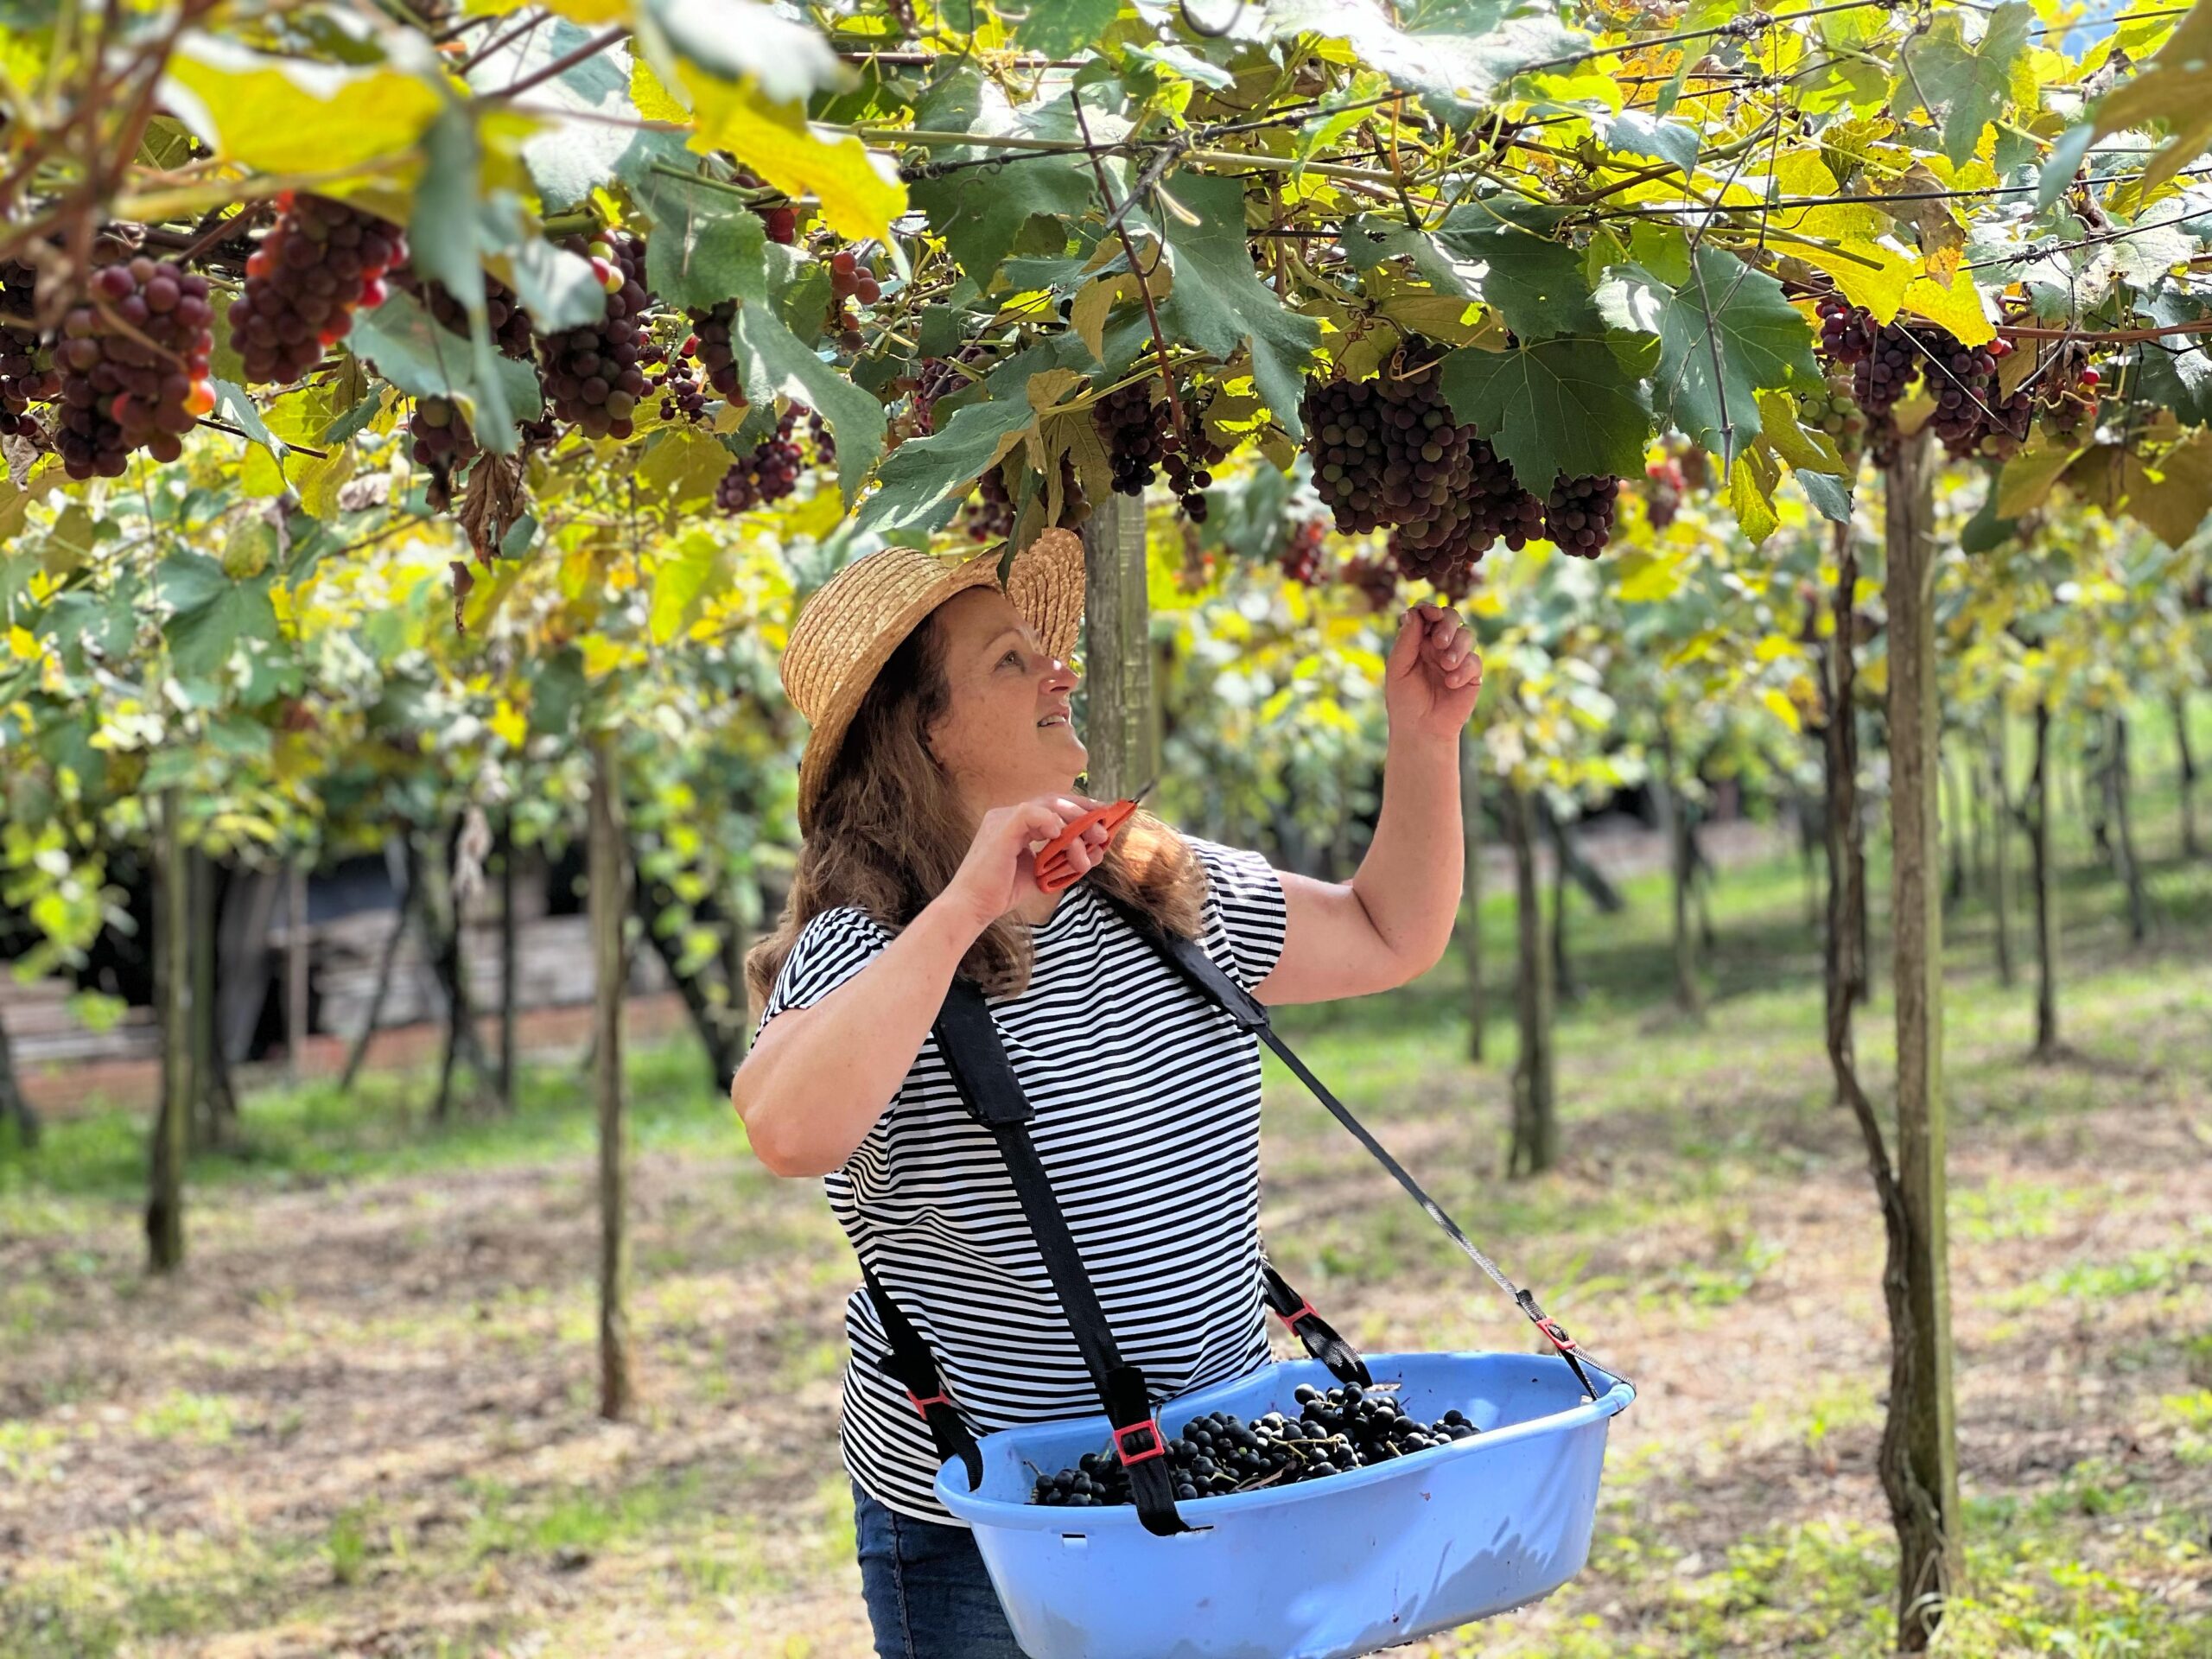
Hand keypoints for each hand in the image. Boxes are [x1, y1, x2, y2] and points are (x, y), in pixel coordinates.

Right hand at [936, 794, 1112, 934]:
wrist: (973, 907)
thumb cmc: (1001, 892)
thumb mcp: (1042, 873)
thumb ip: (1064, 859)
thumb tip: (1095, 852)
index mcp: (1016, 823)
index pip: (1054, 806)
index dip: (1081, 810)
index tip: (1104, 820)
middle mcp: (1008, 815)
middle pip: (1055, 801)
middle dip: (1084, 814)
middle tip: (1103, 833)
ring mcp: (1003, 820)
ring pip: (1048, 806)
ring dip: (1076, 825)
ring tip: (1091, 844)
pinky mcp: (1000, 830)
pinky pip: (1030, 814)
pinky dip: (1050, 821)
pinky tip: (1061, 835)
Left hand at [1382, 602, 1482, 742]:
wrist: (1421, 729)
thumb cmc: (1405, 700)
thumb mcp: (1398, 668)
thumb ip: (1406, 641)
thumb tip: (1413, 613)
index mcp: (1418, 640)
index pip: (1426, 614)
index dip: (1429, 609)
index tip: (1430, 614)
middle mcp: (1438, 645)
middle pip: (1451, 617)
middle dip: (1448, 624)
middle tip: (1440, 641)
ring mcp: (1456, 658)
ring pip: (1466, 634)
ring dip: (1457, 646)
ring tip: (1446, 665)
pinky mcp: (1471, 674)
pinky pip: (1474, 660)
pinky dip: (1464, 668)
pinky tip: (1451, 683)